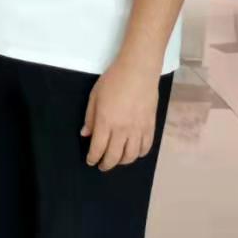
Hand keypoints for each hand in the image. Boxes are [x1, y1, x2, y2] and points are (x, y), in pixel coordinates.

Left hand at [82, 54, 161, 171]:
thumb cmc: (113, 80)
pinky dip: (139, 154)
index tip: (90, 161)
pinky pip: (146, 147)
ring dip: (122, 161)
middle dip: (106, 164)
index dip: (93, 158)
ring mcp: (138, 129)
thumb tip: (86, 134)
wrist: (139, 71)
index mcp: (106, 122)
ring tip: (116, 160)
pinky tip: (133, 152)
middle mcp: (123, 130)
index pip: (98, 148)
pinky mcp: (151, 126)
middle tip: (102, 165)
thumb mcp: (94, 96)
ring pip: (131, 156)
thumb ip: (90, 118)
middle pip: (114, 156)